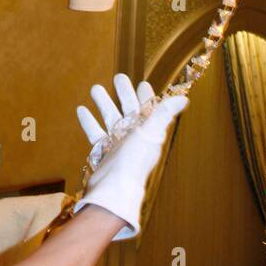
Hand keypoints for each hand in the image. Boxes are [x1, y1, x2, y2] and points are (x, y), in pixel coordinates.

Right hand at [74, 73, 186, 240]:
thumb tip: (184, 98)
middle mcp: (134, 137)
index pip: (148, 109)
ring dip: (104, 103)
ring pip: (110, 118)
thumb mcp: (150, 132)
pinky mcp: (103, 152)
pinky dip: (90, 121)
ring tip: (94, 88)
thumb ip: (164, 113)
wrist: (114, 188)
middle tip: (117, 77)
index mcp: (148, 131)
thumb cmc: (134, 161)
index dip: (145, 96)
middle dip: (123, 93)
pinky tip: (81, 109)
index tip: (142, 83)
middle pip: (128, 110)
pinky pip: (96, 133)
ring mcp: (118, 144)